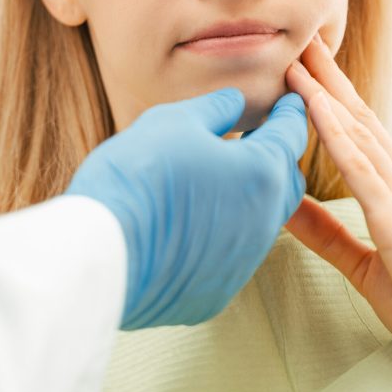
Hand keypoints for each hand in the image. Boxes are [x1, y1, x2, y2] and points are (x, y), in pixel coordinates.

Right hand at [66, 87, 307, 330]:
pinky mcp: (216, 292)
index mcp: (262, 173)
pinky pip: (233, 254)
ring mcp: (242, 263)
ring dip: (251, 195)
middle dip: (277, 155)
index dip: (290, 111)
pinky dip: (226, 231)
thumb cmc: (139, 176)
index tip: (288, 99)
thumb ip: (215, 108)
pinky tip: (196, 218)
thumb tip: (235, 102)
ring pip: (263, 221)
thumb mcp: (174, 122)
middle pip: (287, 181)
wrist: (100, 253)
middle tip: (255, 135)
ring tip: (221, 175)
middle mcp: (264, 222)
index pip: (291, 133)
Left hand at [285, 34, 391, 391]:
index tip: (305, 67)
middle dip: (328, 78)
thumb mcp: (363, 263)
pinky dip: (336, 134)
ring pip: (359, 133)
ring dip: (324, 94)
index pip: (361, 132)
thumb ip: (326, 233)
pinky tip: (315, 108)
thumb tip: (284, 206)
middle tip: (301, 40)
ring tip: (297, 60)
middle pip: (360, 118)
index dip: (332, 97)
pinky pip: (362, 169)